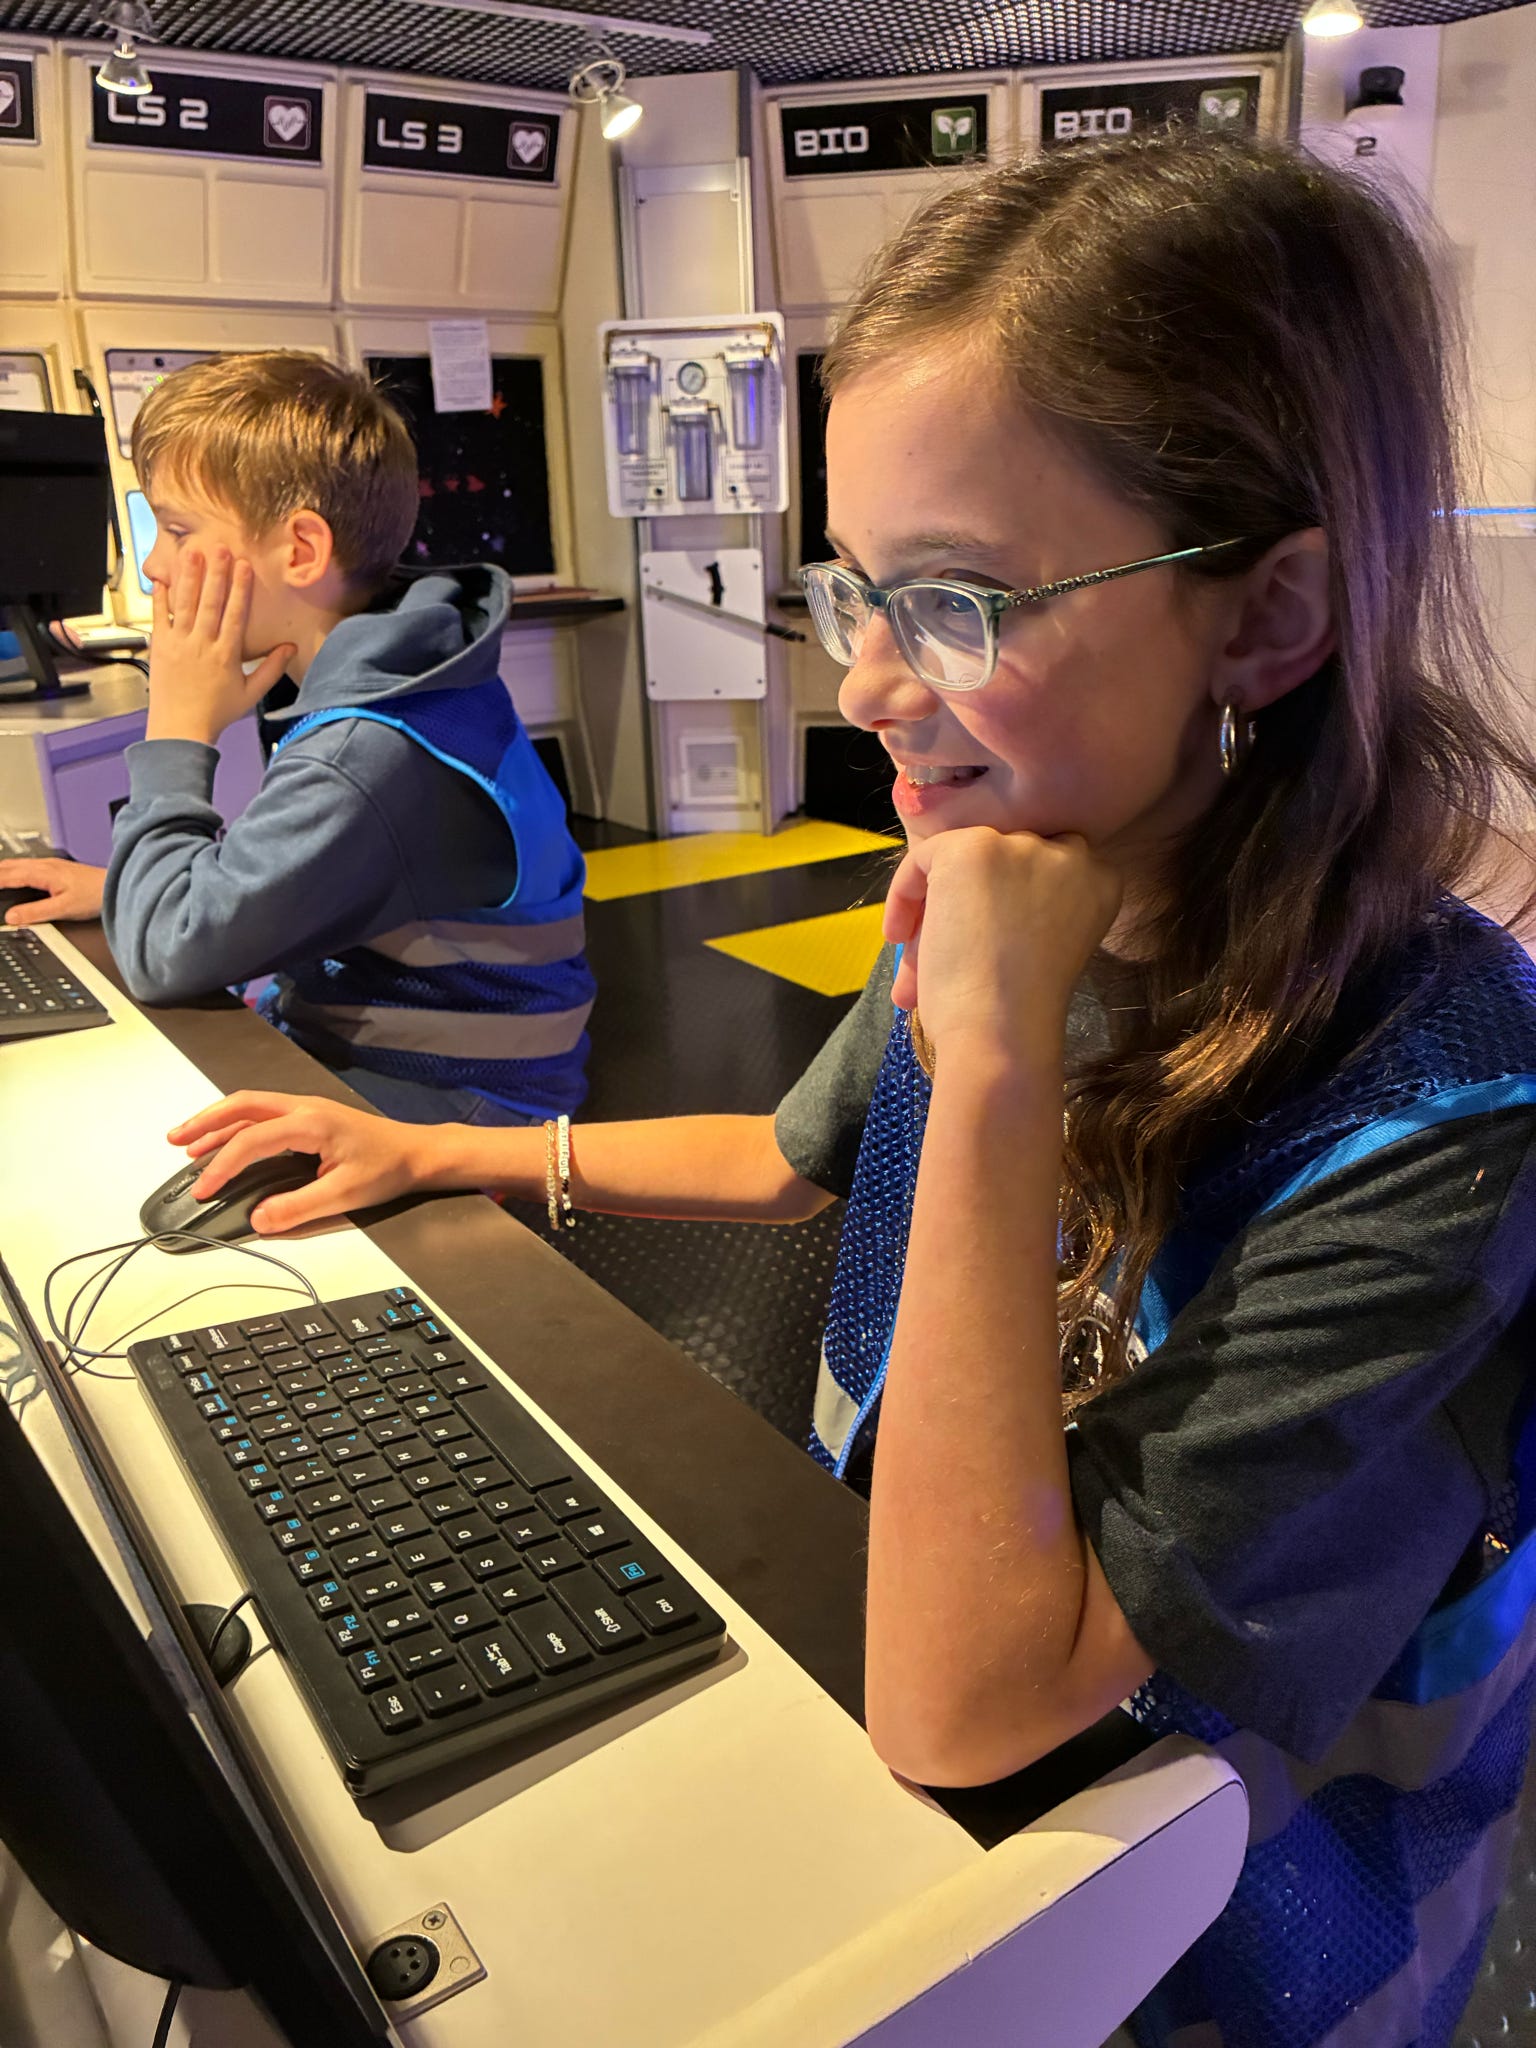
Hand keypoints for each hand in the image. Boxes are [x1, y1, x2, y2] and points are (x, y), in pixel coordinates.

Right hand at [0, 858, 106, 924]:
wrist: (115, 885)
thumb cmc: (95, 894)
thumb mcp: (63, 908)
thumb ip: (36, 912)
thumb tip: (13, 917)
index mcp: (42, 873)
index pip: (7, 876)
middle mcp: (44, 865)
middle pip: (8, 866)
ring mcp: (50, 865)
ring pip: (17, 864)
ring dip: (1, 870)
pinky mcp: (56, 868)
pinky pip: (26, 866)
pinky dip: (12, 870)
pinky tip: (13, 875)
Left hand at [147, 549, 294, 746]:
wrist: (180, 729)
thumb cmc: (217, 712)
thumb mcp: (251, 693)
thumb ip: (271, 669)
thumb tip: (290, 648)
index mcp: (226, 654)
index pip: (235, 614)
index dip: (240, 588)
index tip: (244, 566)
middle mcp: (202, 644)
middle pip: (211, 602)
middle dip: (216, 573)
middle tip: (220, 549)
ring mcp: (179, 644)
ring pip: (185, 604)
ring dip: (190, 577)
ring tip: (193, 553)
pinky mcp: (160, 647)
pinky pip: (159, 617)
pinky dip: (160, 598)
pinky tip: (163, 579)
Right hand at [167, 1091, 427, 1233]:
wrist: (417, 1153)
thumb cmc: (387, 1169)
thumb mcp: (345, 1195)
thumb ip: (298, 1208)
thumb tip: (257, 1219)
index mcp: (310, 1122)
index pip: (252, 1140)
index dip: (223, 1166)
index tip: (204, 1190)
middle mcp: (303, 1107)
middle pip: (242, 1105)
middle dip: (205, 1123)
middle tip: (175, 1141)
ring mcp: (306, 1108)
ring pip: (250, 1106)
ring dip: (218, 1122)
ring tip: (188, 1143)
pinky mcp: (309, 1117)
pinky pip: (263, 1114)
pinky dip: (237, 1125)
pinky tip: (226, 1142)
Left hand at [883, 829, 1121, 1061]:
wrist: (1002, 1031)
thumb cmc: (1019, 1012)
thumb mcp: (1041, 948)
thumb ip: (1023, 914)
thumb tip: (968, 914)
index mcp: (1099, 882)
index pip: (1042, 870)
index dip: (1005, 902)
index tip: (981, 941)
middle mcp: (1069, 854)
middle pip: (1002, 862)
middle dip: (967, 904)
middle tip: (942, 954)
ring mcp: (1020, 847)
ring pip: (963, 860)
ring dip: (937, 907)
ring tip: (919, 962)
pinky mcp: (972, 849)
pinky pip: (924, 858)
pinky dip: (904, 895)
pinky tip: (900, 938)